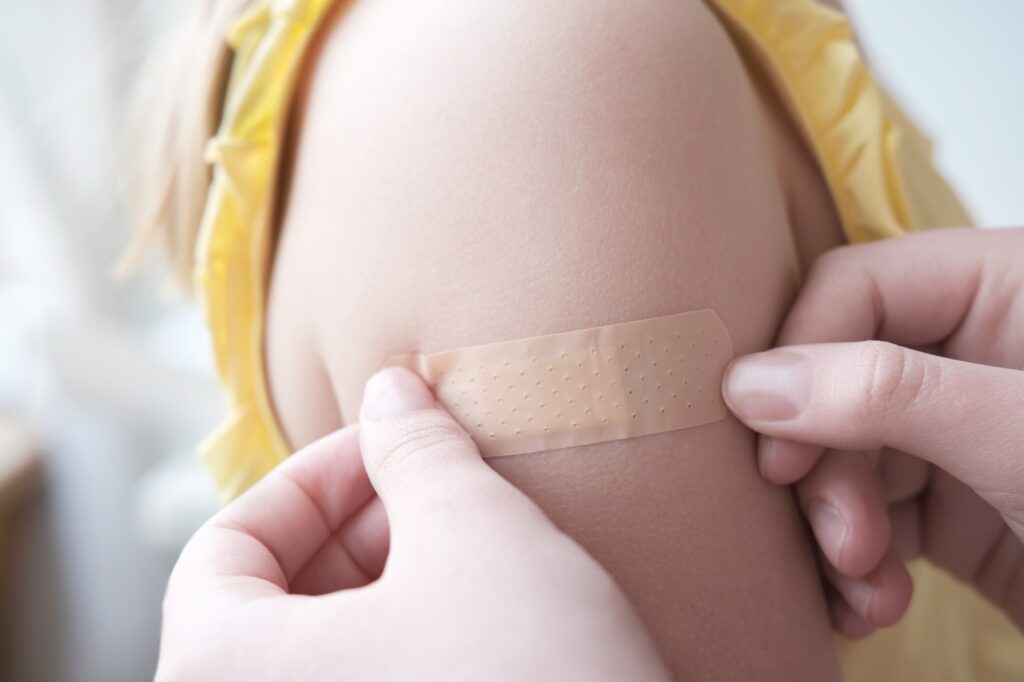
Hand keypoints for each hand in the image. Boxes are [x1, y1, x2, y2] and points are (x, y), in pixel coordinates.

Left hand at [157, 367, 668, 680]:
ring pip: (327, 647)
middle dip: (359, 524)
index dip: (310, 476)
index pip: (223, 546)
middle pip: (273, 599)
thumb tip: (391, 393)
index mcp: (225, 671)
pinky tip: (479, 612)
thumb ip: (418, 449)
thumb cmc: (531, 680)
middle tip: (437, 487)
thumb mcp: (475, 533)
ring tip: (468, 545)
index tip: (385, 442)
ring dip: (390, 579)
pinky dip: (409, 637)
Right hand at [721, 228, 1023, 636]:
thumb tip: (751, 384)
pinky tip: (869, 602)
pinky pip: (866, 516)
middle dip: (827, 469)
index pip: (857, 288)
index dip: (800, 358)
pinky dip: (854, 564)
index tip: (773, 445)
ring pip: (840, 457)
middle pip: (835, 382)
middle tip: (839, 538)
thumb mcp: (1022, 436)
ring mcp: (955, 432)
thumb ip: (887, 394)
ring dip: (835, 530)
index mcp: (1000, 288)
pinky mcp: (950, 503)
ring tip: (862, 587)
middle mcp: (966, 353)